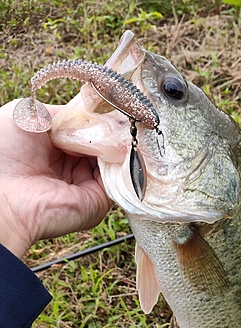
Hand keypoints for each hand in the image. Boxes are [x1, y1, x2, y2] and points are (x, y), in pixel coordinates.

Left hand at [0, 100, 111, 257]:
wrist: (2, 197)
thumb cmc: (3, 154)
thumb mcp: (28, 116)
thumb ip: (61, 113)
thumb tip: (92, 113)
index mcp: (55, 149)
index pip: (85, 130)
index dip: (96, 118)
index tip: (108, 106)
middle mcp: (72, 167)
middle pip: (102, 143)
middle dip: (110, 130)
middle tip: (120, 118)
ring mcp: (87, 185)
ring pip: (113, 158)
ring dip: (117, 144)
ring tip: (119, 131)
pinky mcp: (98, 201)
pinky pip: (118, 178)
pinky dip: (121, 162)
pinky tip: (118, 147)